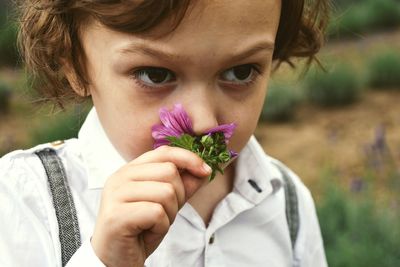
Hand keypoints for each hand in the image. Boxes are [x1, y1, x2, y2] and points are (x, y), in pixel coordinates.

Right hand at [90, 146, 211, 266]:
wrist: (117, 260)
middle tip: (165, 214)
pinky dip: (161, 226)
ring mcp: (116, 195)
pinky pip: (157, 212)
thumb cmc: (141, 229)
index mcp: (130, 170)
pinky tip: (147, 232)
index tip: (205, 171)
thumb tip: (204, 170)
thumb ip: (183, 185)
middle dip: (178, 196)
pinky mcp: (116, 215)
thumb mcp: (167, 204)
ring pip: (166, 192)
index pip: (164, 152)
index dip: (189, 158)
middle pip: (169, 171)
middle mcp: (120, 177)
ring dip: (169, 214)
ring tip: (154, 224)